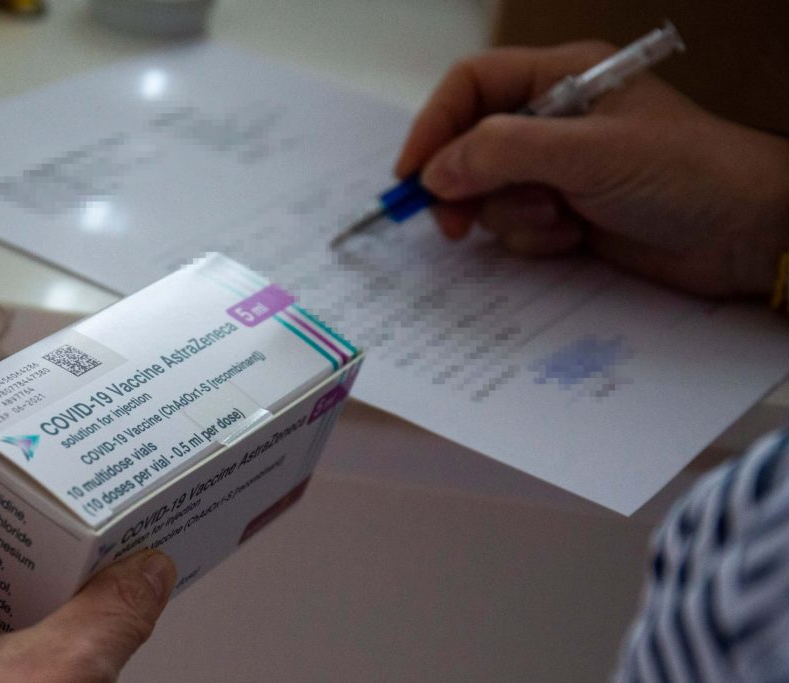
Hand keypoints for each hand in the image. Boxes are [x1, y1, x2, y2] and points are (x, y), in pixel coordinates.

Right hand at [396, 41, 788, 297]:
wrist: (745, 235)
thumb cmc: (684, 173)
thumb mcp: (589, 152)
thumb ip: (504, 153)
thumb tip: (435, 173)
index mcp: (560, 78)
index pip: (471, 86)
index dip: (434, 125)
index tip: (413, 175)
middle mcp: (552, 120)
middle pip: (470, 144)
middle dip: (464, 185)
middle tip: (455, 224)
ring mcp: (557, 170)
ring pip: (489, 192)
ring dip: (511, 216)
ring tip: (557, 221)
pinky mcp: (564, 213)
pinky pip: (515, 226)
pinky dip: (533, 238)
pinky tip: (574, 237)